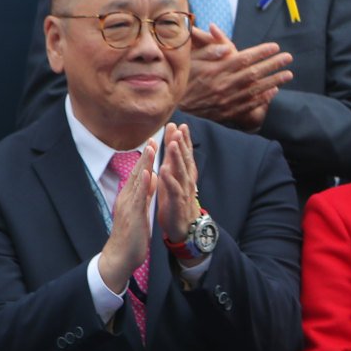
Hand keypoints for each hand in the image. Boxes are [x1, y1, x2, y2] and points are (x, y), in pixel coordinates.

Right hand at [96, 141, 155, 293]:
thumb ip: (145, 194)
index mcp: (130, 197)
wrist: (121, 257)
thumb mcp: (141, 210)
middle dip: (146, 155)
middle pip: (136, 173)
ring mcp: (128, 206)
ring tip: (151, 148)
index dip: (146, 158)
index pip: (139, 174)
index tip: (153, 142)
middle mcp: (127, 198)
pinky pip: (138, 197)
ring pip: (137, 181)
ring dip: (144, 164)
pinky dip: (143, 184)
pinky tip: (147, 172)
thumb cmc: (132, 235)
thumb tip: (152, 178)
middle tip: (153, 137)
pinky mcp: (132, 215)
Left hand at [154, 123, 200, 246]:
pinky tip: (164, 170)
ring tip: (171, 143)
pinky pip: (173, 189)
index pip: (185, 153)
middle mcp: (186, 179)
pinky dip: (169, 179)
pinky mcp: (177, 202)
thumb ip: (173, 161)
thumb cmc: (176, 200)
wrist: (183, 226)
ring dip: (176, 157)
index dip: (183, 139)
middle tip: (178, 129)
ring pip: (180, 171)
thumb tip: (173, 142)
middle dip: (181, 143)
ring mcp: (183, 190)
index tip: (180, 124)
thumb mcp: (174, 178)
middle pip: (184, 159)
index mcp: (184, 174)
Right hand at [179, 25, 290, 128]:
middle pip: (253, 73)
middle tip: (288, 57)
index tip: (275, 47)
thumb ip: (209, 51)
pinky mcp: (227, 112)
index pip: (243, 59)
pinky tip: (274, 91)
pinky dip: (263, 98)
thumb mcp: (191, 61)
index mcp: (215, 70)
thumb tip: (226, 47)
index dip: (261, 52)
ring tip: (288, 74)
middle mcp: (223, 85)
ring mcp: (226, 100)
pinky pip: (249, 105)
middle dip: (273, 64)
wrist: (173, 105)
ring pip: (255, 89)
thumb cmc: (184, 78)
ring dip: (273, 81)